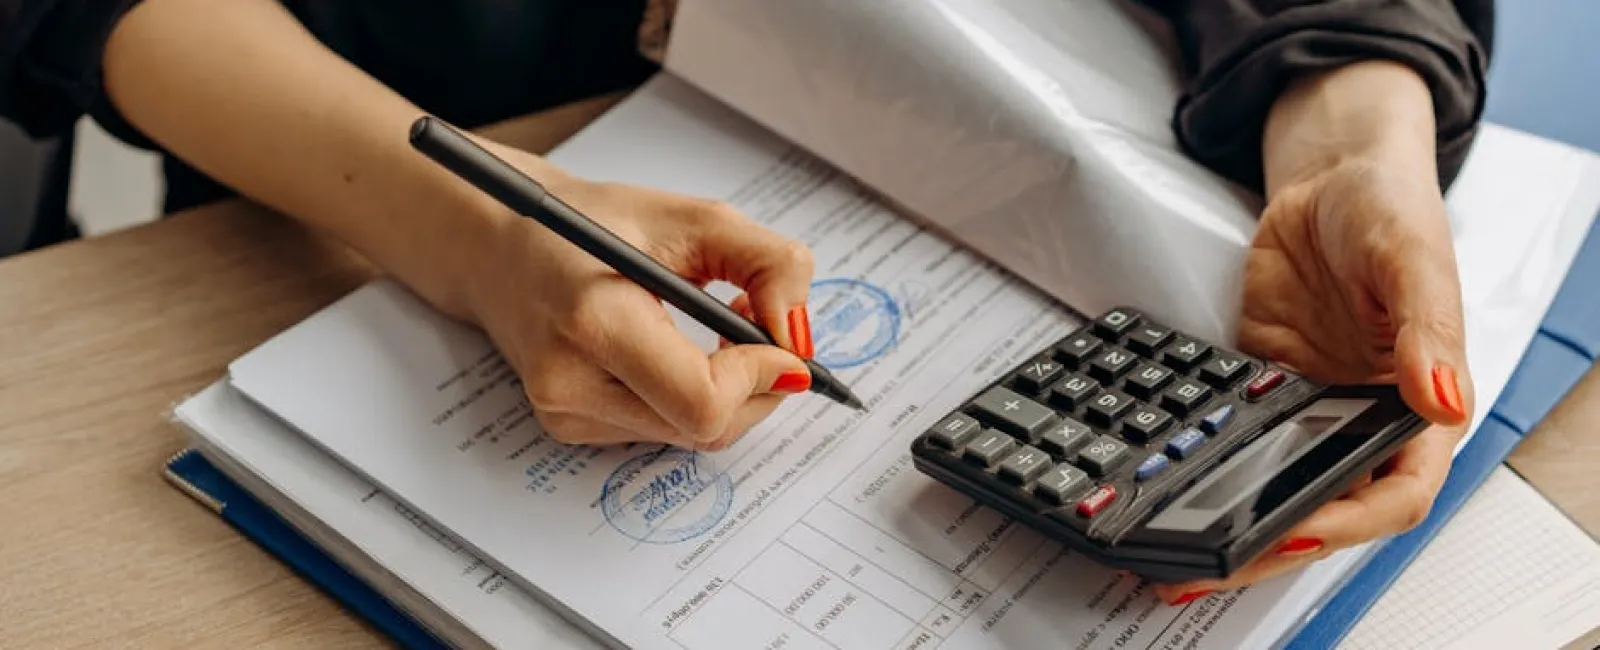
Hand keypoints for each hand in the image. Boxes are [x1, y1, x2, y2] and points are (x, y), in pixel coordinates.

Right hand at [450, 143, 817, 449]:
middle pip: (706, 429)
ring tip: (717, 328)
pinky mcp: (568, 427)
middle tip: (757, 327)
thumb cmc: (594, 222)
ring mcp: (565, 412)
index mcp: (595, 320)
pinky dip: (690, 397)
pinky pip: (662, 430)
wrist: (501, 242)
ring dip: (727, 391)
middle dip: (756, 387)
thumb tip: (800, 337)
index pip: (703, 400)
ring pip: (691, 435)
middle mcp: (571, 381)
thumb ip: (767, 265)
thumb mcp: (693, 218)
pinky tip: (677, 350)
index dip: (760, 378)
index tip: (781, 343)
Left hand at [1152, 61, 1474, 604]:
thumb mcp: (1411, 256)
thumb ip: (1425, 328)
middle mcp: (1363, 420)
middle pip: (1325, 507)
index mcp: (1419, 406)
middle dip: (1270, 545)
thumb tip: (1440, 398)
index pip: (1395, 492)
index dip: (1348, 522)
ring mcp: (1307, 409)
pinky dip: (1202, 466)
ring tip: (1176, 553)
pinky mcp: (1260, 389)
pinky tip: (1165, 484)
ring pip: (1273, 484)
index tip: (1296, 532)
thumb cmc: (1387, 209)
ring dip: (1232, 521)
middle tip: (1208, 566)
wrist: (1328, 178)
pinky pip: (1231, 438)